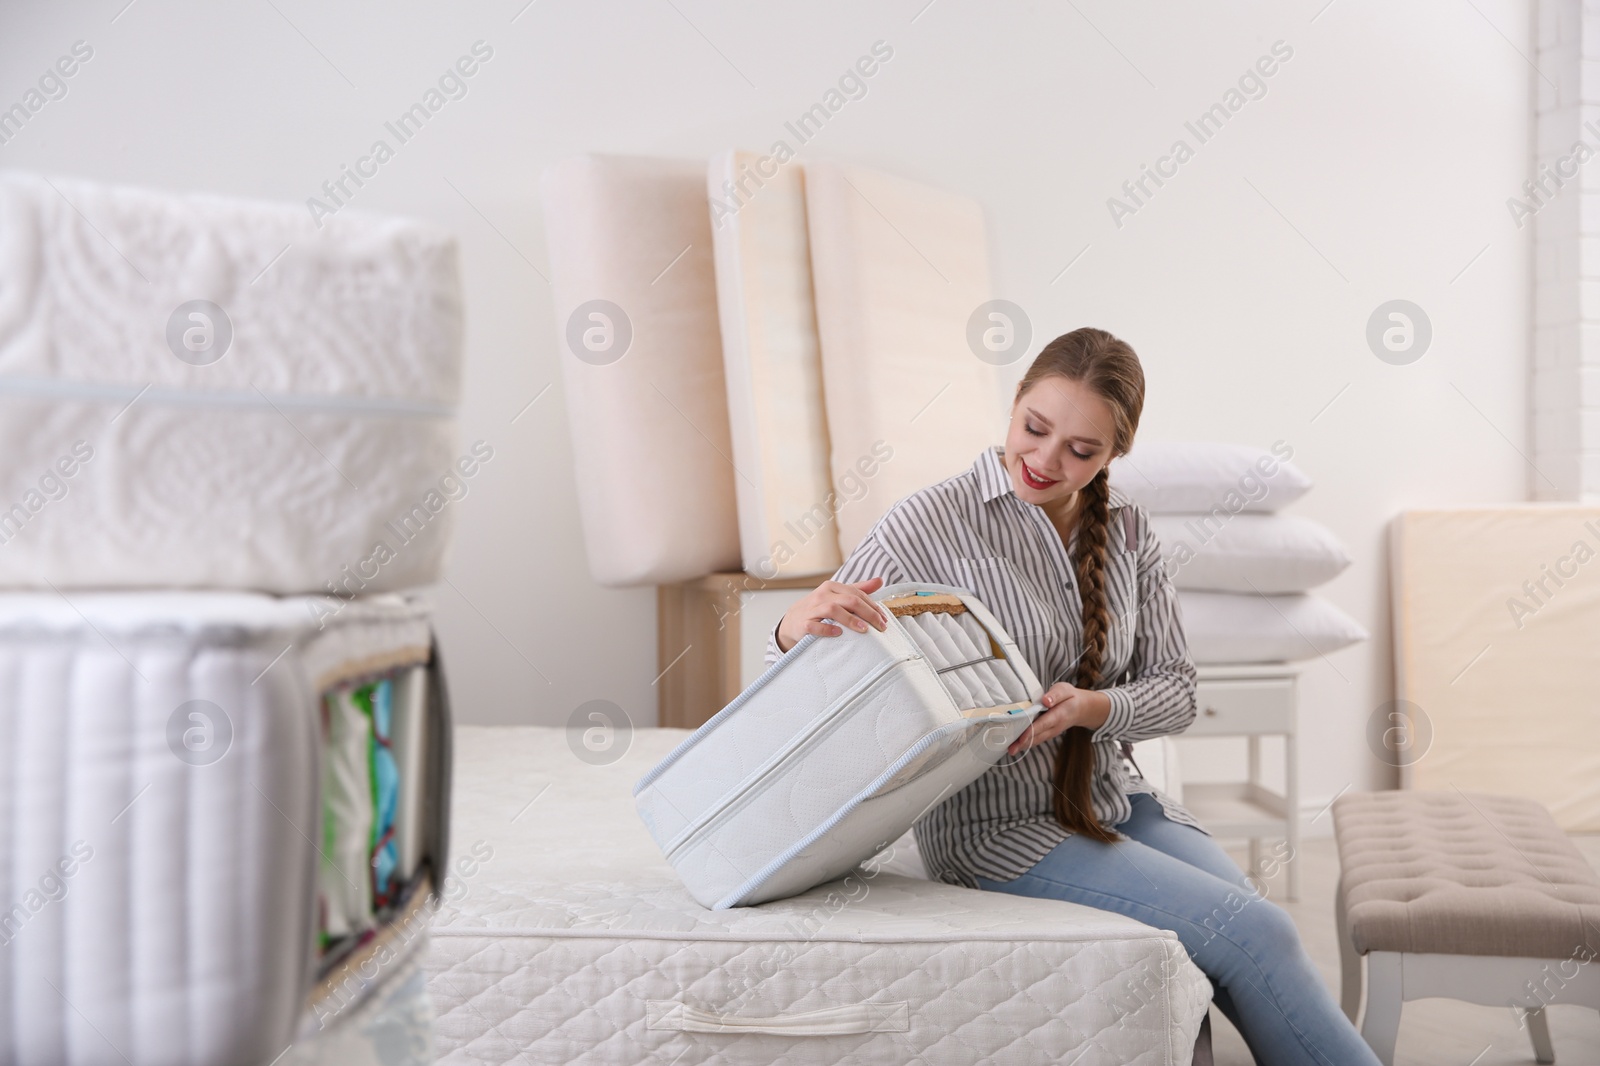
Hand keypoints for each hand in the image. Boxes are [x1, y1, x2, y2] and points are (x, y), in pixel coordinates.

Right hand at [776, 576, 891, 652]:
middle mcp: (822, 595)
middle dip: (868, 613)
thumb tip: (880, 580)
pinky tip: (839, 633)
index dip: (873, 606)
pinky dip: (827, 629)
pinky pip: (815, 626)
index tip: (885, 619)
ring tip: (864, 629)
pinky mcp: (803, 624)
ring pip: (833, 609)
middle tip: (881, 626)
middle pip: (850, 600)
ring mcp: (812, 609)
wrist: (792, 621)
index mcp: (832, 586)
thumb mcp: (838, 596)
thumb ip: (859, 589)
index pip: (858, 593)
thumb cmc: (819, 609)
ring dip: (851, 619)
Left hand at [1006, 681, 1111, 756]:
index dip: (1032, 731)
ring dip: (1023, 745)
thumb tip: (1045, 700)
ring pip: (1037, 740)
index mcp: (1059, 715)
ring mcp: (1051, 732)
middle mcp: (1055, 727)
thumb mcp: (1065, 690)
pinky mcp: (1048, 733)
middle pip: (1038, 736)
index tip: (1021, 738)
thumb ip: (1055, 695)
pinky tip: (1016, 745)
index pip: (1043, 724)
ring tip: (1010, 750)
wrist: (1082, 709)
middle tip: (1010, 749)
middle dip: (1023, 743)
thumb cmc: (1070, 697)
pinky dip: (1026, 743)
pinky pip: (1037, 739)